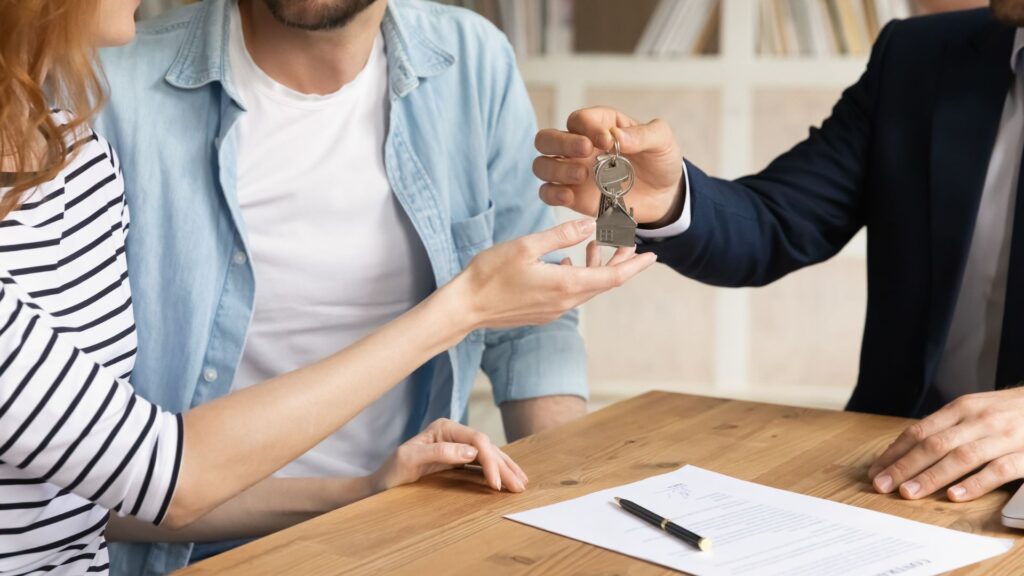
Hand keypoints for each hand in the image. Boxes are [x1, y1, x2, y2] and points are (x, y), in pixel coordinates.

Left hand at [369, 418, 527, 492]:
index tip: (496, 484)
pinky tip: (508, 478)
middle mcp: (454, 433)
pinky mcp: (458, 458)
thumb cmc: (391, 472)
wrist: (380, 484)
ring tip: (521, 483)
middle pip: (487, 446)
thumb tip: (472, 452)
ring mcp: (457, 445)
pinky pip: (483, 462)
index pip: (476, 440)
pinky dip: (497, 470)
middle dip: (504, 466)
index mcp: (444, 428)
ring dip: (506, 468)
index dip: (490, 461)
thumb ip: (439, 452)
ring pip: (489, 454)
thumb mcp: (409, 460)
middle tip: (519, 487)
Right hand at [454, 219, 656, 329]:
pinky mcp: (542, 312)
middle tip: (630, 244)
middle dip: (621, 263)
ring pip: (587, 288)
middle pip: (604, 283)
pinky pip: (570, 293)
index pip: (613, 277)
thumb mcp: (526, 246)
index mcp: (565, 285)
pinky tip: (566, 261)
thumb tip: (590, 226)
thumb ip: (561, 235)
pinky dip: (577, 275)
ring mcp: (554, 310)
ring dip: (596, 268)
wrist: (465, 307)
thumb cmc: (490, 274)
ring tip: (595, 246)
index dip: (635, 265)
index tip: (652, 255)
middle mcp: (565, 302)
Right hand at [534, 106, 684, 225]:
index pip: (578, 120)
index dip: (587, 127)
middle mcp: (579, 147)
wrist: (664, 196)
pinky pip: (548, 194)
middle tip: (585, 151)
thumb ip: (643, 134)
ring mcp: (573, 172)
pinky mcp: (573, 197)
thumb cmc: (659, 161)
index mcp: (599, 126)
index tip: (608, 142)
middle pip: (546, 139)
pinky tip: (570, 197)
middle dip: (561, 143)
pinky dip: (553, 195)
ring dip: (556, 169)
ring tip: (582, 175)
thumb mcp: (662, 141)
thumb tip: (616, 136)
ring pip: (542, 166)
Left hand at [868, 388, 1023, 501]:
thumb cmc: (1009, 411)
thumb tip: (906, 450)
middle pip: (933, 445)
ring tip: (909, 493)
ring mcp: (1003, 437)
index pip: (919, 431)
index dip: (895, 452)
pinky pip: (998, 470)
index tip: (876, 471)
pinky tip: (955, 495)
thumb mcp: (975, 410)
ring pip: (961, 457)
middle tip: (882, 485)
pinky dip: (975, 483)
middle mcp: (978, 420)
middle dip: (904, 467)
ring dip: (931, 477)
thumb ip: (946, 427)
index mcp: (961, 408)